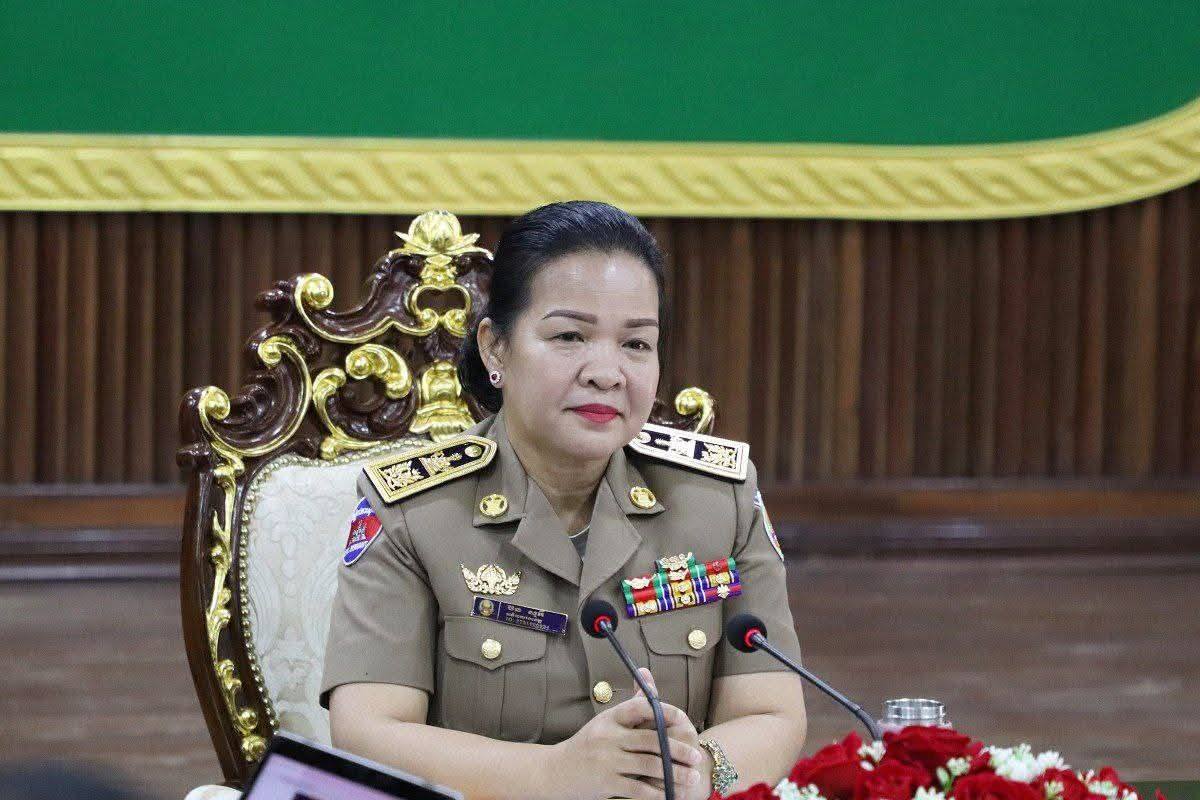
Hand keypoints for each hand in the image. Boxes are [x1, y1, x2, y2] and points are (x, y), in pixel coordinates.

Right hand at [546, 670, 704, 799]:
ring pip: (650, 766)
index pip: (640, 708)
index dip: (664, 712)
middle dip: (678, 749)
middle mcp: (608, 738)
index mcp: (609, 719)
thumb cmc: (587, 745)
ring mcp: (607, 761)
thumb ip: (630, 705)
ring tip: (692, 778)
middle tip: (696, 756)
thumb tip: (647, 674)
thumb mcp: (605, 722)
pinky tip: (671, 795)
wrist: (554, 772)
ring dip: (675, 774)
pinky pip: (638, 789)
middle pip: (651, 740)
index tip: (683, 718)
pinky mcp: (606, 783)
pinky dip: (658, 793)